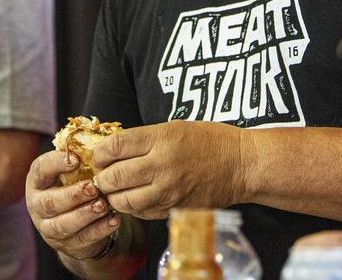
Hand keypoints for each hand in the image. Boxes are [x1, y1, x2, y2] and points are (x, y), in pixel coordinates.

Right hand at [25, 149, 120, 259]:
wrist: (76, 221)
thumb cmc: (74, 185)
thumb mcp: (71, 171)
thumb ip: (79, 158)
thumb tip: (101, 141)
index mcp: (37, 181)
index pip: (40, 170)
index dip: (56, 163)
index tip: (76, 159)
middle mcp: (38, 205)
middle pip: (49, 202)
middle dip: (72, 195)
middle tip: (93, 187)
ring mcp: (48, 228)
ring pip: (63, 225)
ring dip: (85, 214)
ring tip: (103, 205)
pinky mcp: (65, 245)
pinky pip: (82, 239)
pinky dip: (99, 230)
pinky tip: (114, 219)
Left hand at [91, 120, 249, 218]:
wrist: (241, 163)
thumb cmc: (209, 141)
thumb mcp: (174, 128)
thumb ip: (144, 139)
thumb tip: (113, 149)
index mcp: (160, 139)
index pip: (113, 147)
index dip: (100, 153)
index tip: (100, 155)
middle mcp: (161, 165)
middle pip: (114, 176)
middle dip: (103, 177)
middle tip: (104, 174)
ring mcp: (168, 190)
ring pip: (125, 201)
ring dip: (115, 196)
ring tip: (116, 189)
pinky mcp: (175, 208)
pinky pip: (143, 213)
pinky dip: (133, 208)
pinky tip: (135, 198)